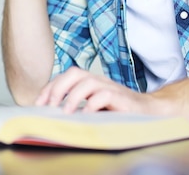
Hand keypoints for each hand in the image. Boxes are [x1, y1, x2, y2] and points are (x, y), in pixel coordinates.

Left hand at [35, 67, 168, 115]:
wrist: (149, 111)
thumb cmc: (118, 110)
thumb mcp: (93, 106)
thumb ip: (77, 105)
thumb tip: (52, 112)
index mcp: (90, 80)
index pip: (66, 76)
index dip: (50, 87)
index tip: (39, 103)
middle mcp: (99, 80)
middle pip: (75, 73)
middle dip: (58, 88)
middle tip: (50, 106)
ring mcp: (110, 87)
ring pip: (88, 82)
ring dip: (73, 97)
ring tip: (65, 112)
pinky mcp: (122, 98)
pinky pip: (105, 95)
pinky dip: (92, 104)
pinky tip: (85, 115)